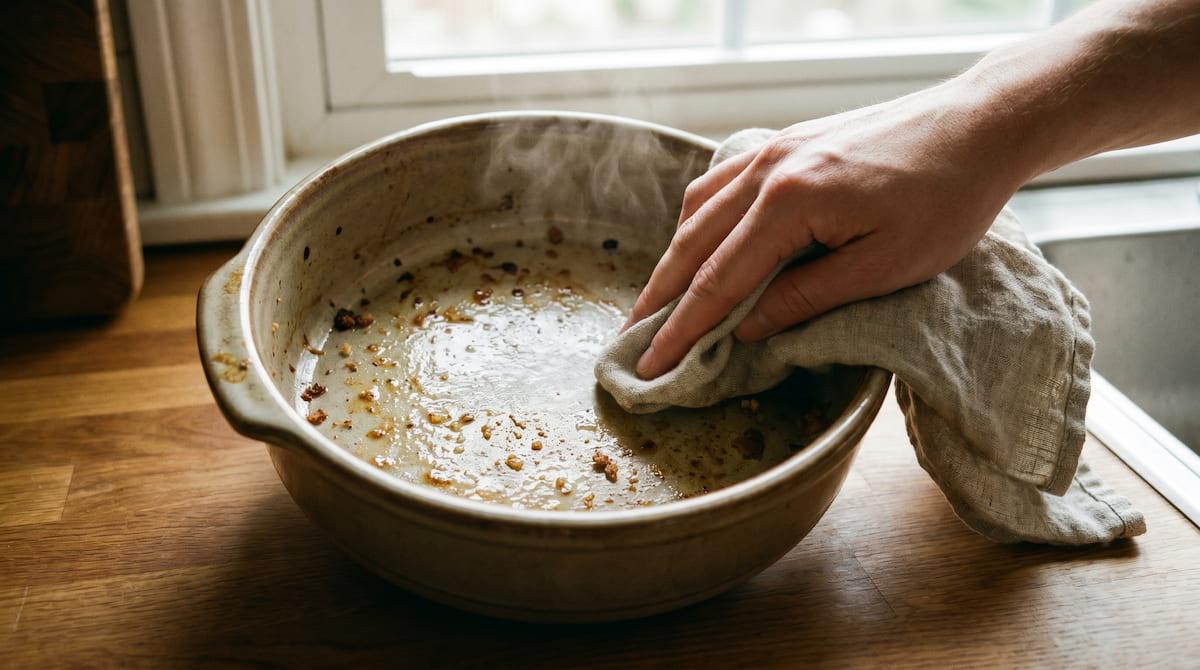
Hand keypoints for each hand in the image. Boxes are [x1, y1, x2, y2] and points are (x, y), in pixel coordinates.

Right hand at [623, 85, 1027, 378]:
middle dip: (659, 297)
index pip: (718, 280)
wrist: (980, 123)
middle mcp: (768, 169)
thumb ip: (808, 297)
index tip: (651, 365)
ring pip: (700, 209)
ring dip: (674, 258)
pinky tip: (701, 243)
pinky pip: (722, 184)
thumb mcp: (884, 266)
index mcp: (790, 202)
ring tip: (658, 301)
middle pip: (692, 243)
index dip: (681, 328)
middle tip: (629, 340)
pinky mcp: (788, 142)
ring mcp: (774, 149)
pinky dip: (700, 221)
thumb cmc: (947, 198)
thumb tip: (746, 328)